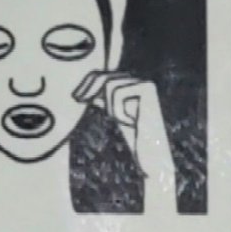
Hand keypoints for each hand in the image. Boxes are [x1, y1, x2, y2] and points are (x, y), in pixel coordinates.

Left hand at [81, 70, 178, 215]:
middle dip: (91, 89)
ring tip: (123, 120)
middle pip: (105, 75)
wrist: (153, 155)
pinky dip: (118, 111)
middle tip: (80, 100)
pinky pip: (118, 93)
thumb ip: (105, 100)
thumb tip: (87, 86)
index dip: (88, 84)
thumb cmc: (135, 138)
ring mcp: (145, 83)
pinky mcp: (148, 88)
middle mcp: (141, 80)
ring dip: (110, 106)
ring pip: (110, 84)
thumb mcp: (115, 115)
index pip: (104, 75)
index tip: (77, 98)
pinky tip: (132, 122)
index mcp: (134, 85)